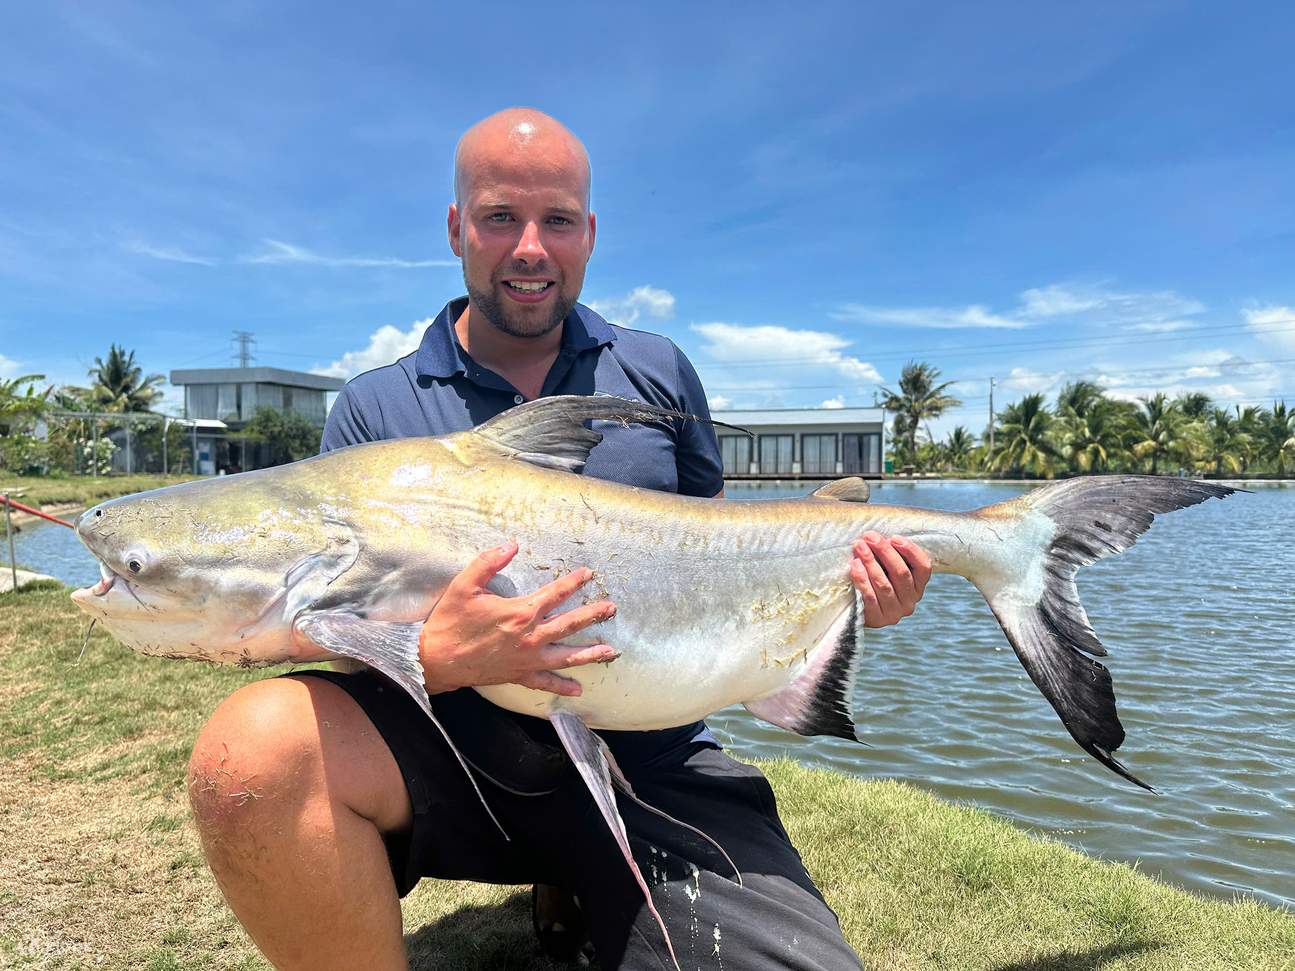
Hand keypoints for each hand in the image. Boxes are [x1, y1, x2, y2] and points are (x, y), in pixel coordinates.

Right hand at [419, 541, 617, 696]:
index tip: (589, 574)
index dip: (573, 582)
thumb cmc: (450, 621)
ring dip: (590, 653)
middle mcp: (530, 637)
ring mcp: (526, 659)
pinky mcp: (518, 675)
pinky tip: (578, 688)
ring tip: (611, 651)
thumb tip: (512, 544)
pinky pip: (545, 682)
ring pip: (566, 656)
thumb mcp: (465, 585)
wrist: (435, 659)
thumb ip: (488, 562)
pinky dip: (563, 685)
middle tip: (611, 609)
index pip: (555, 594)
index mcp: (520, 612)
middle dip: (593, 615)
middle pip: (569, 624)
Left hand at [850, 532, 930, 628]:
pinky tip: (854, 565)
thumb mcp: (886, 567)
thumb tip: (877, 537)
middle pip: (902, 573)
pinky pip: (869, 597)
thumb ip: (888, 554)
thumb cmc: (873, 579)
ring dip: (871, 562)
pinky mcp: (878, 619)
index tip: (894, 537)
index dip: (911, 551)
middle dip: (885, 552)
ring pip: (884, 584)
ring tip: (859, 547)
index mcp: (918, 585)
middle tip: (870, 537)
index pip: (923, 567)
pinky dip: (862, 579)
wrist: (856, 609)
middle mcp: (910, 601)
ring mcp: (895, 612)